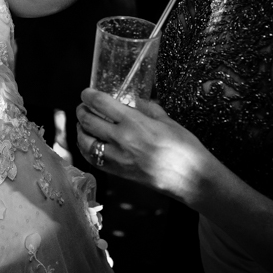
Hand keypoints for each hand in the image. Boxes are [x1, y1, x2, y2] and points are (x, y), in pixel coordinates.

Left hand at [75, 88, 212, 204]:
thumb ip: (147, 108)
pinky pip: (93, 159)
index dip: (89, 95)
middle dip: (81, 110)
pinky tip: (89, 143)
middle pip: (88, 121)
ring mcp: (117, 158)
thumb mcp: (167, 120)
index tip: (86, 93)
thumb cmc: (184, 147)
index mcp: (134, 122)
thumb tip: (134, 101)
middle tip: (83, 106)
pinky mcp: (118, 172)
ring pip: (85, 142)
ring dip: (80, 130)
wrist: (191, 179)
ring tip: (83, 124)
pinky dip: (86, 149)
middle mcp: (121, 139)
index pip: (100, 103)